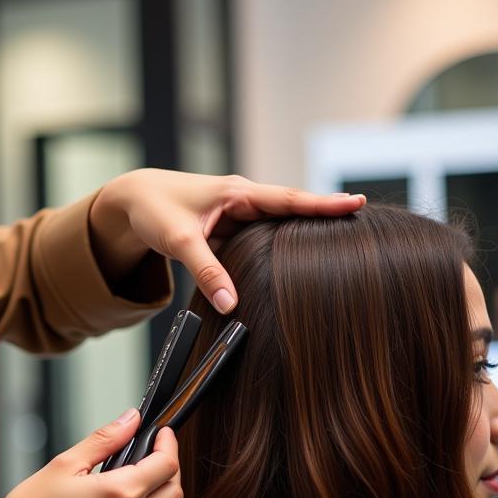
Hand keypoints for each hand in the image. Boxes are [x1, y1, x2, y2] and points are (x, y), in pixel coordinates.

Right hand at [0, 408, 182, 497]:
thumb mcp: (64, 464)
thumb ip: (104, 439)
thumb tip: (130, 420)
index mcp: (120, 494)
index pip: (167, 464)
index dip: (167, 443)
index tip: (160, 432)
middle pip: (175, 490)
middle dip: (169, 465)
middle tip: (152, 450)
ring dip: (162, 492)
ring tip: (139, 476)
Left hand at [89, 169, 365, 312]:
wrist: (131, 204)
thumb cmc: (154, 212)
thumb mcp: (180, 241)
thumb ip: (206, 272)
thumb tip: (231, 305)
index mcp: (237, 193)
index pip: (288, 199)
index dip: (323, 204)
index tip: (358, 204)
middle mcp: (243, 201)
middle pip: (292, 212)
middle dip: (326, 218)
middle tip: (365, 226)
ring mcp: (238, 216)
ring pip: (277, 229)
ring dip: (302, 236)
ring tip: (341, 248)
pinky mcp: (230, 232)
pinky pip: (261, 242)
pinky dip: (277, 251)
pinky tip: (295, 265)